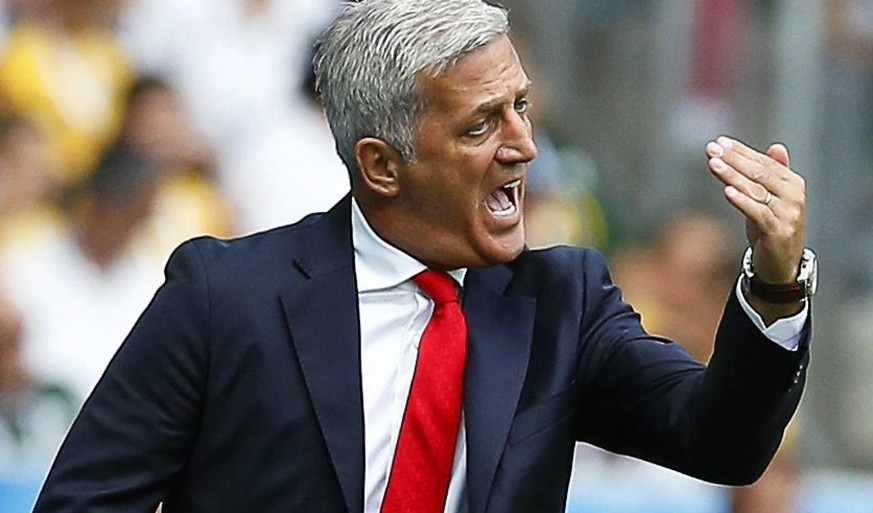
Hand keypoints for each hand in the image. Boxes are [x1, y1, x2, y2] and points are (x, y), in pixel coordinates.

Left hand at [705, 136, 805, 286]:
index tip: (719, 141)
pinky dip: (742, 201)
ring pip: (756, 190)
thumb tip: (777, 146)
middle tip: (712, 148)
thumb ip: (773, 174)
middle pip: (759, 173)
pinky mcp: (778, 231)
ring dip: (732, 175)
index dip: (741, 151)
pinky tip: (727, 191)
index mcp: (792, 184)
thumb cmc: (772, 228)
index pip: (764, 162)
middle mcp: (794, 196)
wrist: (782, 265)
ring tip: (714, 164)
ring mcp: (788, 214)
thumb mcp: (771, 199)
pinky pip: (758, 213)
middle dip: (733, 159)